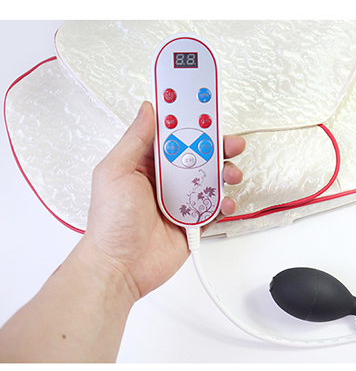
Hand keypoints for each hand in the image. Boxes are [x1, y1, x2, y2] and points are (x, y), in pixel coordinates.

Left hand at [80, 101, 244, 300]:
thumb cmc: (110, 222)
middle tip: (228, 141)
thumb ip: (135, 140)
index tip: (203, 103)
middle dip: (217, 145)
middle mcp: (166, 178)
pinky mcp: (193, 220)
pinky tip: (225, 202)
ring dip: (225, 172)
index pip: (172, 132)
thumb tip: (148, 110)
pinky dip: (225, 202)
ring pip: (211, 178)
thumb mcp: (115, 172)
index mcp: (147, 162)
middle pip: (199, 153)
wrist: (120, 267)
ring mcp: (181, 199)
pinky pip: (215, 206)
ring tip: (230, 174)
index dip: (187, 117)